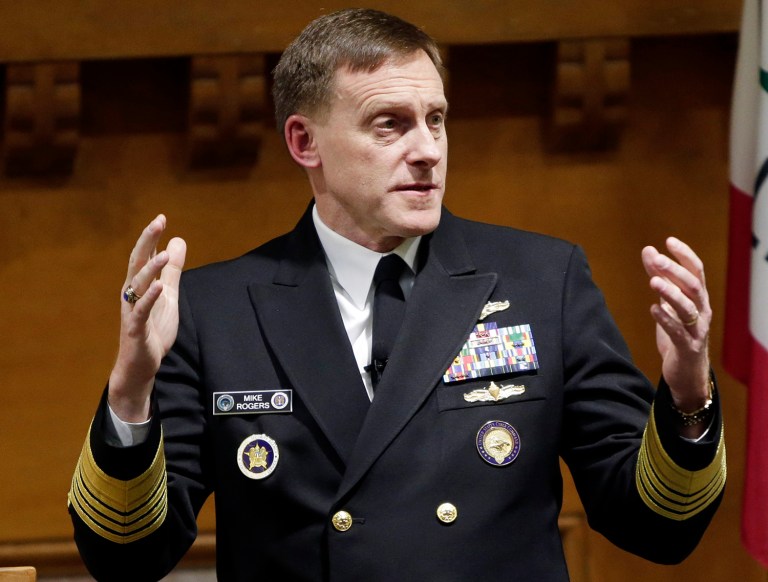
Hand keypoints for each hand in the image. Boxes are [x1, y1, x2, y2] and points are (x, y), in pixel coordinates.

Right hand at [108, 215, 186, 421]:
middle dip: (147, 242)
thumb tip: (178, 241)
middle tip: (158, 222)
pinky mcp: (135, 328)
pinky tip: (159, 287)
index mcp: (139, 284)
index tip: (161, 217)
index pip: (144, 255)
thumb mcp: (169, 295)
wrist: (141, 364)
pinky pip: (141, 310)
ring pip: (138, 284)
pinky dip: (149, 298)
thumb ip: (173, 270)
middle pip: (137, 262)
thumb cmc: (152, 328)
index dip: (151, 237)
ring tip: (164, 254)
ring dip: (150, 268)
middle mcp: (132, 293)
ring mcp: (132, 310)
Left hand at [641, 238, 710, 414]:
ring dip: (670, 293)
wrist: (686, 371)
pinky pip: (679, 332)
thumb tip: (649, 251)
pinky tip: (653, 310)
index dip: (685, 255)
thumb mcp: (667, 302)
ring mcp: (697, 330)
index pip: (697, 271)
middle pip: (694, 286)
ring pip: (688, 308)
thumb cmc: (678, 332)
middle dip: (675, 271)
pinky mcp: (688, 347)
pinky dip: (666, 320)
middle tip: (656, 259)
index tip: (669, 241)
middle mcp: (702, 311)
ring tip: (653, 281)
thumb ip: (660, 277)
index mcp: (699, 298)